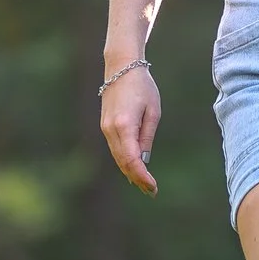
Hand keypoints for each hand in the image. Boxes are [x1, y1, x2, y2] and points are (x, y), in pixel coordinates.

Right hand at [100, 65, 160, 194]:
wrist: (120, 68)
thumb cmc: (142, 86)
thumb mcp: (153, 111)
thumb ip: (147, 136)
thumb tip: (144, 160)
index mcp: (124, 125)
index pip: (132, 159)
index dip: (142, 176)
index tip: (153, 187)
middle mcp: (111, 129)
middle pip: (123, 162)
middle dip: (137, 179)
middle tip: (152, 192)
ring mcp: (105, 128)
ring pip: (117, 158)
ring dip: (130, 172)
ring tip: (145, 185)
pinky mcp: (105, 126)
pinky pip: (115, 149)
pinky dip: (124, 161)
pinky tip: (133, 170)